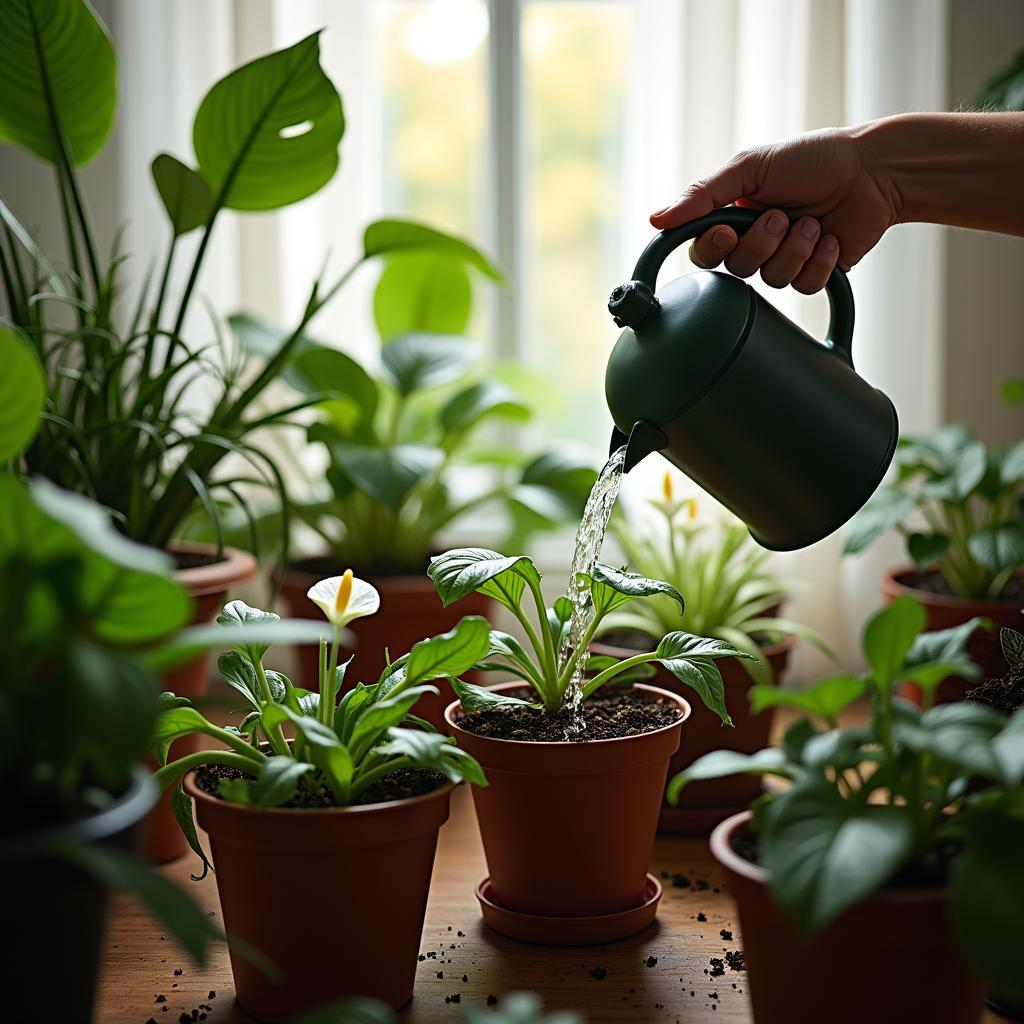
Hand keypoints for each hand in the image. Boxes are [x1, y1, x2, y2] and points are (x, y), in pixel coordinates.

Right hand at [650, 126, 901, 293]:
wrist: (873, 172)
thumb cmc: (813, 159)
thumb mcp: (751, 165)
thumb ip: (703, 194)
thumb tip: (655, 219)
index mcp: (733, 215)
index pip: (703, 250)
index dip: (712, 248)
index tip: (726, 232)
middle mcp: (754, 240)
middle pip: (736, 269)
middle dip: (762, 243)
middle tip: (782, 215)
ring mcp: (784, 259)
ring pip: (772, 280)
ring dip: (796, 248)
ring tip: (814, 222)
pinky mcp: (814, 273)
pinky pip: (804, 286)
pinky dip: (821, 260)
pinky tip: (832, 237)